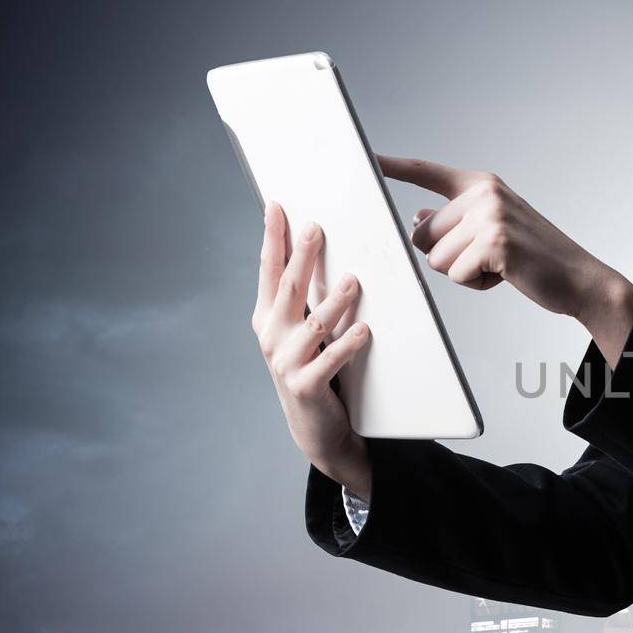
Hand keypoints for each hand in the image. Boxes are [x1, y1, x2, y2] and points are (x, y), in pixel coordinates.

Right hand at [251, 201, 372, 495]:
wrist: (314, 426)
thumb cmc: (310, 365)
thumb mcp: (300, 329)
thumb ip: (303, 295)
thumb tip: (314, 246)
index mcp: (266, 317)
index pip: (269, 270)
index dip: (272, 238)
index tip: (276, 206)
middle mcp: (271, 336)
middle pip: (288, 288)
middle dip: (301, 257)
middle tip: (315, 228)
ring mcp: (285, 362)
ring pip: (314, 323)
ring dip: (335, 301)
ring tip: (354, 281)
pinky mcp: (306, 385)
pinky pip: (331, 359)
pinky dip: (349, 343)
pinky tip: (365, 329)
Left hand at [378, 154, 632, 364]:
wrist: (580, 279)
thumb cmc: (535, 259)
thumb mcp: (494, 229)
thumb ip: (455, 221)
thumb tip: (417, 219)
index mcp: (481, 184)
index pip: (428, 173)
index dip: (393, 167)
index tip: (366, 157)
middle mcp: (484, 193)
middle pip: (423, 234)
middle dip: (447, 256)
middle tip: (488, 258)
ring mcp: (490, 215)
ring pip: (437, 259)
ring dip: (463, 273)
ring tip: (500, 267)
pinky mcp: (496, 242)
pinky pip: (457, 275)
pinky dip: (478, 285)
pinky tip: (506, 275)